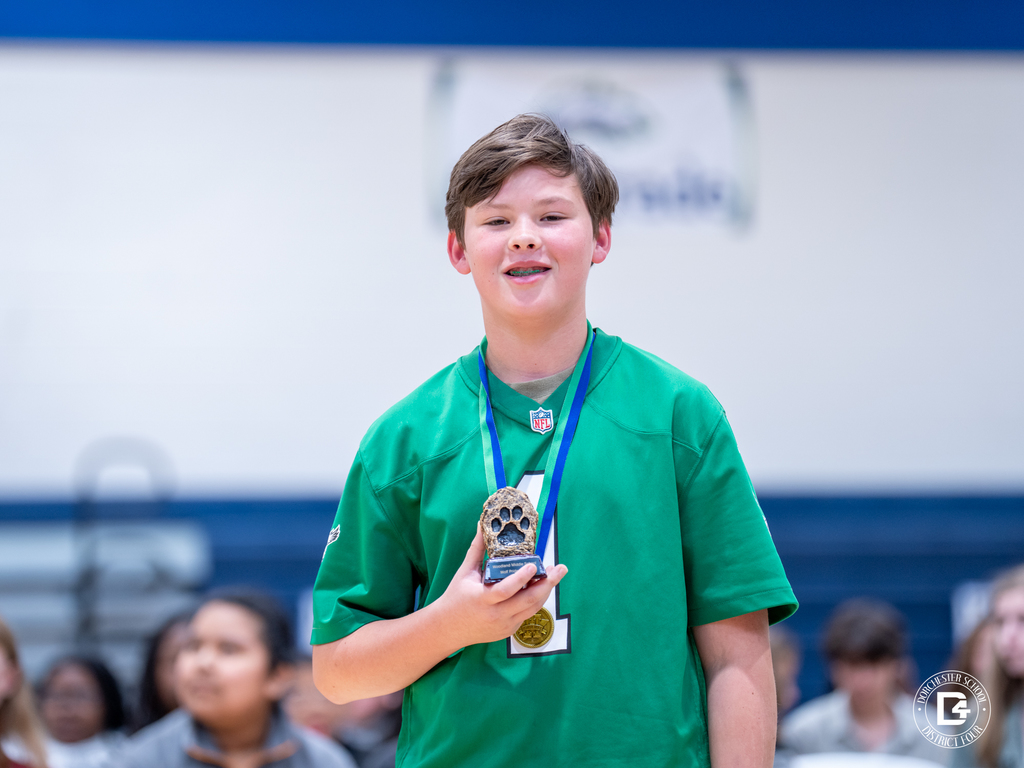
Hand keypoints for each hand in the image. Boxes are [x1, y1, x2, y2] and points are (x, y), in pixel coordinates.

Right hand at [433, 528, 566, 648]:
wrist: (448, 628)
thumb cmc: (456, 597)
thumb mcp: (465, 571)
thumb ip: (477, 548)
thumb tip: (482, 525)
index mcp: (483, 599)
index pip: (505, 590)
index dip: (521, 578)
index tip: (534, 565)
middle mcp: (496, 614)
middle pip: (528, 601)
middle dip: (547, 584)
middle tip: (560, 569)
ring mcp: (504, 625)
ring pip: (533, 608)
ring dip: (546, 591)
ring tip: (554, 574)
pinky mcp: (509, 630)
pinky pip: (527, 614)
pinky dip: (536, 600)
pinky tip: (541, 586)